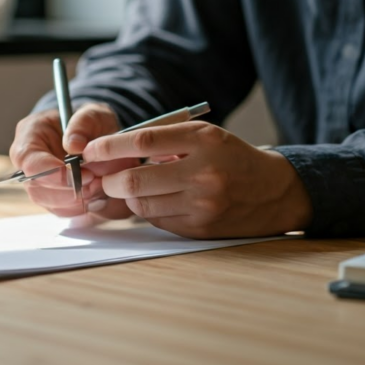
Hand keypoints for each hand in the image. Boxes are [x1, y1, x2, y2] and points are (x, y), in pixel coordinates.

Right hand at [9, 103, 138, 218]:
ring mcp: (40, 183)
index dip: (52, 172)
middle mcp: (29, 163)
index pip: (29, 161)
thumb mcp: (91, 112)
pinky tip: (97, 194)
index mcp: (29, 136)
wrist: (95, 133)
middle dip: (68, 190)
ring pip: (50, 203)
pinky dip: (82, 207)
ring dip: (77, 201)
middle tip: (95, 181)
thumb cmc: (88, 121)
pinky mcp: (54, 197)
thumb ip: (82, 123)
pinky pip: (63, 211)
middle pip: (37, 189)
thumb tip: (74, 145)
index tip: (80, 172)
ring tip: (99, 186)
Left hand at [81, 121, 312, 237]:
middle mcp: (203, 173)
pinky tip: (159, 200)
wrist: (274, 191)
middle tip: (105, 177)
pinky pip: (157, 220)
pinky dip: (148, 210)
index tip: (90, 151)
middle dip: (111, 180)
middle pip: (135, 180)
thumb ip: (162, 138)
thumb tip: (112, 151)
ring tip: (134, 187)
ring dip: (128, 197)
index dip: (109, 147)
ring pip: (141, 204)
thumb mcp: (204, 135)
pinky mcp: (200, 228)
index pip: (143, 141)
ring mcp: (202, 205)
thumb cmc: (231, 157)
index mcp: (203, 140)